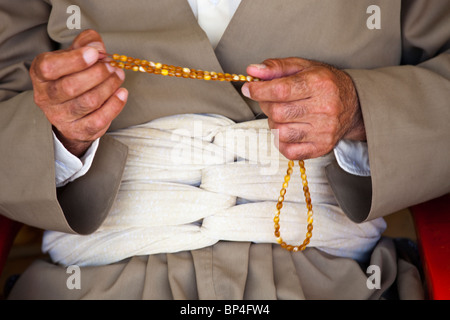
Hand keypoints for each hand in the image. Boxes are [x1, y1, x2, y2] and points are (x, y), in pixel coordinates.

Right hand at [30, 29, 126, 156]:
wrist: (70, 112)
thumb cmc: (72, 76)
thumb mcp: (74, 55)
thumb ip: (86, 43)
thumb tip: (98, 46)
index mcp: (40, 75)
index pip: (50, 67)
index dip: (75, 60)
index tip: (95, 53)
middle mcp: (46, 98)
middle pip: (72, 86)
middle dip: (98, 73)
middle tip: (111, 66)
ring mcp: (61, 117)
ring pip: (88, 102)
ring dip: (109, 86)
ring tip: (118, 75)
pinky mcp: (78, 130)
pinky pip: (99, 119)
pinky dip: (115, 105)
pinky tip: (122, 93)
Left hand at [241, 57, 364, 159]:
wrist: (354, 105)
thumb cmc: (325, 84)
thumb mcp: (303, 67)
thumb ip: (276, 68)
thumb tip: (252, 70)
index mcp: (320, 84)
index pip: (281, 90)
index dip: (259, 90)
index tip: (249, 89)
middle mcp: (324, 108)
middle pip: (278, 112)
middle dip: (266, 105)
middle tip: (270, 100)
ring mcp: (324, 131)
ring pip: (280, 132)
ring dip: (274, 124)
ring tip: (282, 115)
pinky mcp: (321, 147)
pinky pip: (288, 151)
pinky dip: (281, 141)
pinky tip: (288, 129)